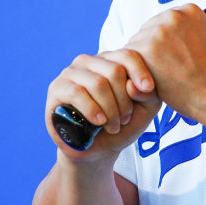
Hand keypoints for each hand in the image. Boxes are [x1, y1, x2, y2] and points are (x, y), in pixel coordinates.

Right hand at [44, 49, 160, 162]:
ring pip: (98, 83)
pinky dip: (92, 110)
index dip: (140, 71)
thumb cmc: (122, 124)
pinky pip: (77, 93)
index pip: (128, 55)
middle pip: (115, 70)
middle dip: (124, 100)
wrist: (97, 149)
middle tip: (125, 119)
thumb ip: (148, 94)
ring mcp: (72, 72)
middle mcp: (91, 61)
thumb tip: (133, 86)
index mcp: (112, 60)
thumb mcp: (145, 108)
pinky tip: (99, 122)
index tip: (148, 89)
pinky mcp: (57, 88)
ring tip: (114, 125)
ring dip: (110, 109)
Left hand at [125, 4, 205, 121]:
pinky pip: (129, 57)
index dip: (165, 40)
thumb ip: (194, 26)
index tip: (171, 54)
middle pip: (148, 29)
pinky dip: (135, 70)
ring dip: (143, 59)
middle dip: (152, 48)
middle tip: (165, 67)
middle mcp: (172, 16)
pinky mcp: (146, 49)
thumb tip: (182, 22)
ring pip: (137, 43)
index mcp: (189, 10)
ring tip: (161, 75)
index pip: (164, 20)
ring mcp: (158, 32)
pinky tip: (151, 80)